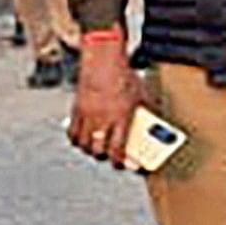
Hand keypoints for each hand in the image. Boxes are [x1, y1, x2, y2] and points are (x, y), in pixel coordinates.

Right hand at [66, 43, 140, 164]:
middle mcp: (101, 119)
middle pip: (97, 150)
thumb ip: (145, 113)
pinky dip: (77, 139)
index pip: (117, 149)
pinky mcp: (76, 109)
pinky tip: (83, 138)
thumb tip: (153, 127)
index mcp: (120, 117)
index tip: (125, 165)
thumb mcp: (141, 96)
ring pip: (82, 144)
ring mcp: (86, 115)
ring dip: (90, 149)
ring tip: (97, 148)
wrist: (102, 59)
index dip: (120, 162)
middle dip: (104, 157)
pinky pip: (72, 132)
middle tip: (111, 157)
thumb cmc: (124, 76)